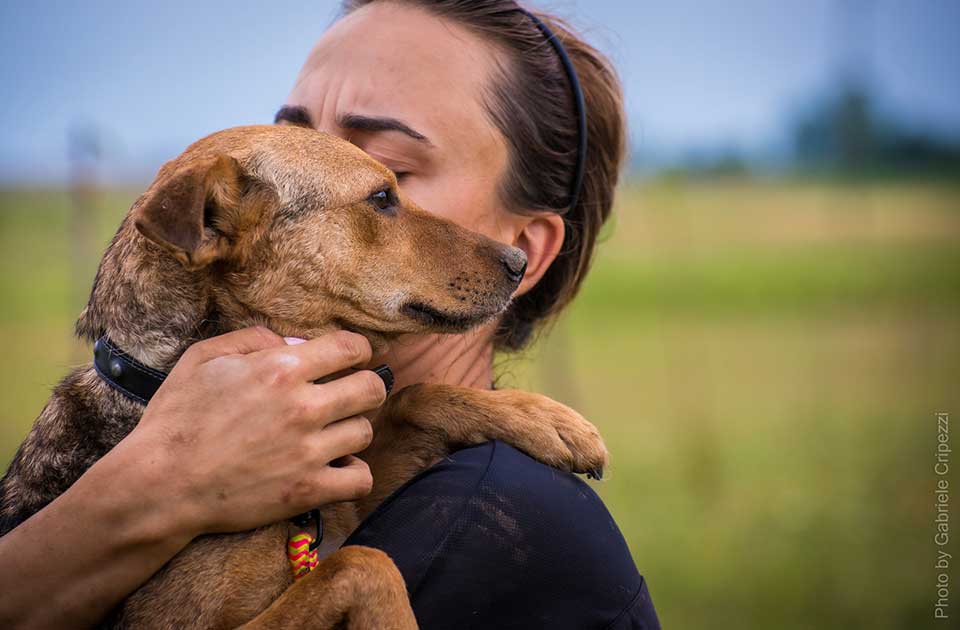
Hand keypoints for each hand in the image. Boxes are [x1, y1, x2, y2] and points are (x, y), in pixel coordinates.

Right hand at [112, 326, 385, 536]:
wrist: (159, 485)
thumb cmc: (176, 419)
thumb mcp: (203, 358)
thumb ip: (254, 338)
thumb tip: (298, 343)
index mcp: (281, 368)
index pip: (352, 348)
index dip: (357, 351)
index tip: (349, 361)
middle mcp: (303, 406)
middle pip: (373, 388)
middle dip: (365, 388)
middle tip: (347, 397)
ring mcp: (308, 450)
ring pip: (366, 432)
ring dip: (352, 431)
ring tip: (331, 435)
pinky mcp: (307, 490)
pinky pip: (360, 479)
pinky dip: (354, 474)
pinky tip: (335, 468)